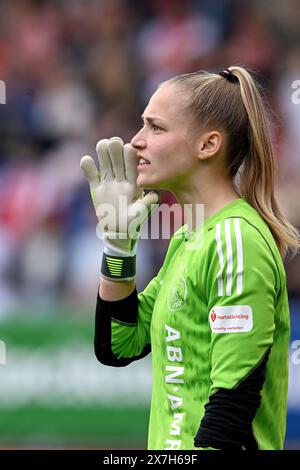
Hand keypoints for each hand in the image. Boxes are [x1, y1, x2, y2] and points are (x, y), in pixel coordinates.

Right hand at [80, 137, 158, 279]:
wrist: (118, 231)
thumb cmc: (132, 223)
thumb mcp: (140, 214)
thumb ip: (146, 203)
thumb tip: (155, 195)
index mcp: (133, 183)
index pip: (131, 166)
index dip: (130, 156)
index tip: (129, 147)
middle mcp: (121, 179)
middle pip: (117, 160)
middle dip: (116, 150)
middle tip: (113, 141)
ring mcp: (108, 182)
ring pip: (105, 163)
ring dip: (103, 153)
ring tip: (102, 144)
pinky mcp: (96, 187)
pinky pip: (91, 175)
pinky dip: (88, 167)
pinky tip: (86, 160)